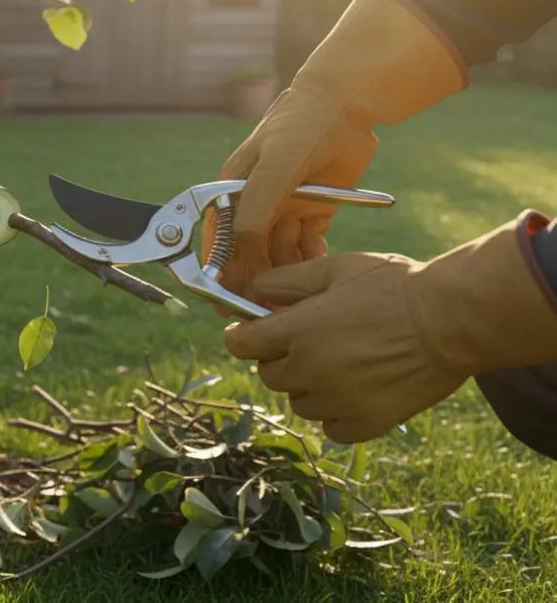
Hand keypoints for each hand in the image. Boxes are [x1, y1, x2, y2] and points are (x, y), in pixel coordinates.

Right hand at [198, 0, 466, 312]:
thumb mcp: (274, 167)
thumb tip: (237, 251)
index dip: (222, 274)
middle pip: (249, 255)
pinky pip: (307, 248)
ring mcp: (283, 210)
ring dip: (285, 279)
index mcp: (230, 193)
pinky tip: (316, 273)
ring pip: (279, 256)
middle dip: (256, 284)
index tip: (228, 304)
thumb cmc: (301, 127)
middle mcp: (253, 205)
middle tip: (268, 312)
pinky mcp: (312, 213)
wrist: (346, 104)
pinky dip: (310, 263)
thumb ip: (253, 208)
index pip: (219, 243)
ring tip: (297, 302)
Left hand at [223, 212, 556, 443]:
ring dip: (308, 386)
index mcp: (298, 332)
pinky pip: (329, 426)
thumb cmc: (396, 287)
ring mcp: (337, 401)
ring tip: (340, 362)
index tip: (249, 331)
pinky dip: (335, 411)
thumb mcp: (337, 268)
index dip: (241, 336)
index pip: (241, 345)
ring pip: (299, 402)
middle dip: (279, 357)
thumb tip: (254, 291)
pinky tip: (355, 389)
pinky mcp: (365, 424)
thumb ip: (288, 281)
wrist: (454, 321)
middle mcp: (310, 371)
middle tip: (309, 341)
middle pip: (268, 375)